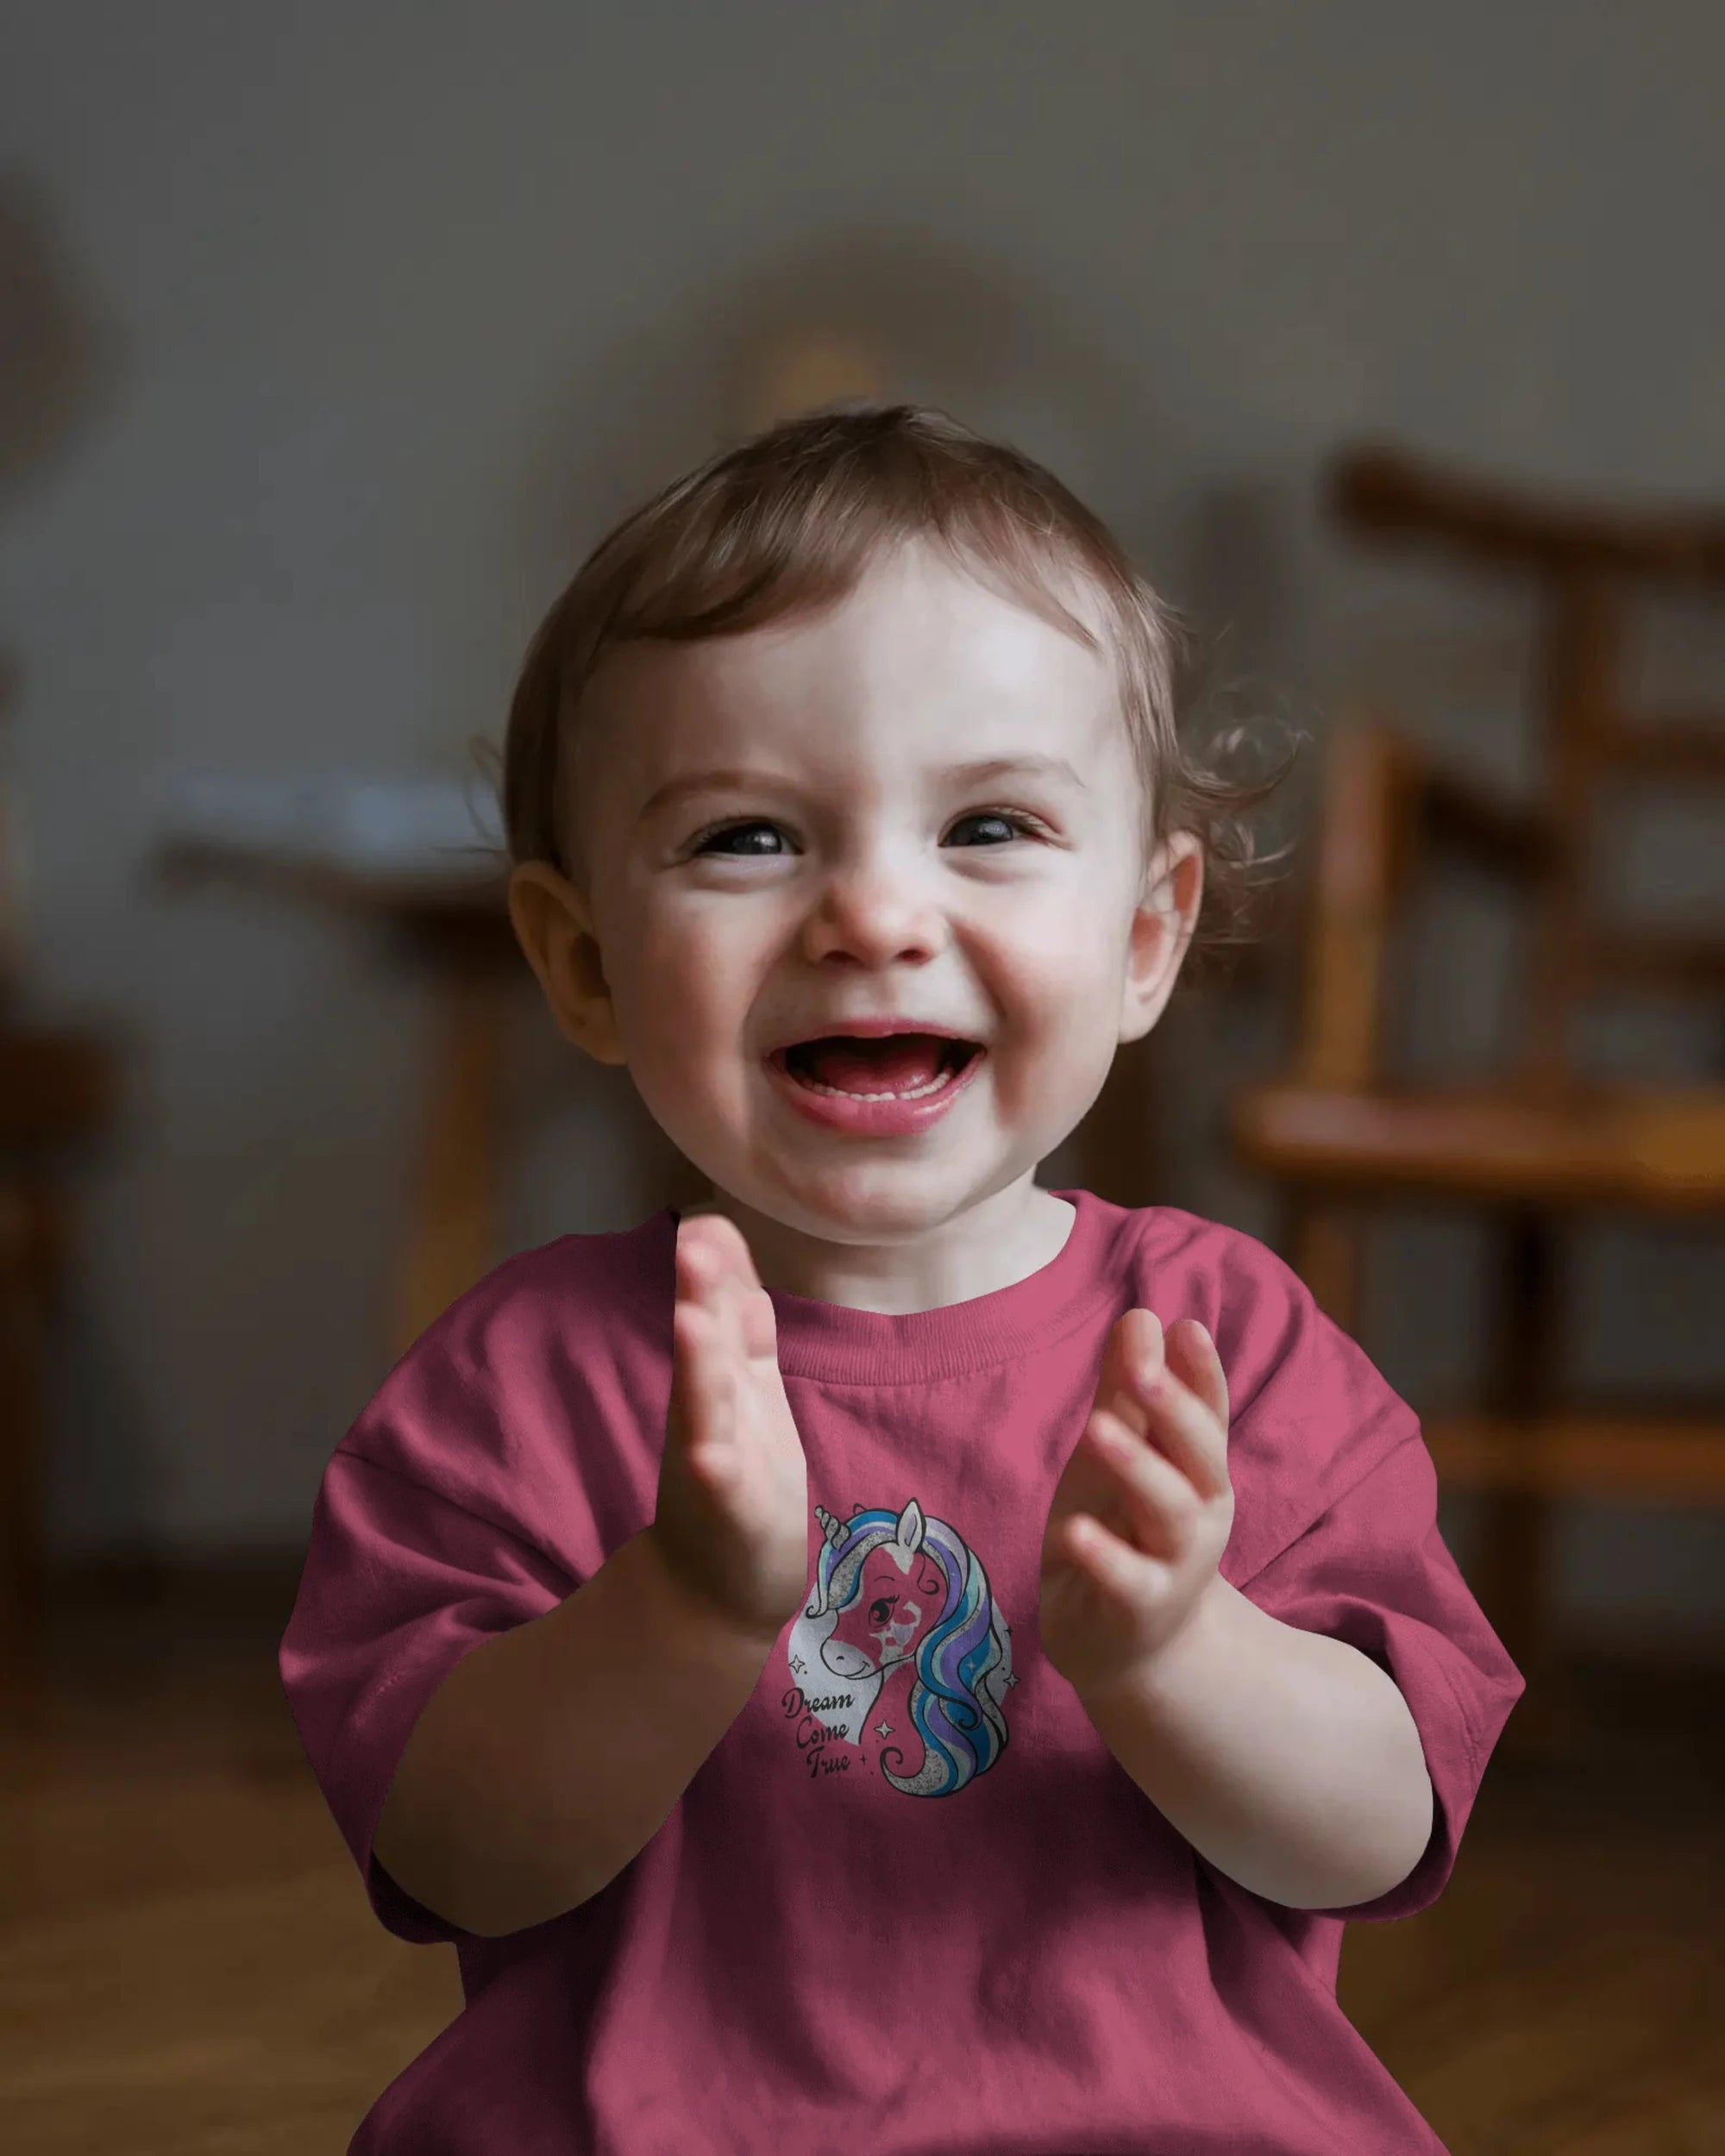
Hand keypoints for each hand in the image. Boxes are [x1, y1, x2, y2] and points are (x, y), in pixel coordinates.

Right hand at [649, 1212, 810, 1643]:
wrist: (720, 1584)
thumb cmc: (739, 1474)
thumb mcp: (745, 1385)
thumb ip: (737, 1318)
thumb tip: (720, 1237)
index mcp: (725, 1376)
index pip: (723, 1310)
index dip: (719, 1266)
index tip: (709, 1213)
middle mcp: (709, 1409)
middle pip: (705, 1344)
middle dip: (700, 1292)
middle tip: (693, 1235)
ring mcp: (712, 1459)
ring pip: (705, 1405)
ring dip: (699, 1363)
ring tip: (695, 1318)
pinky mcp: (726, 1510)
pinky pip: (717, 1484)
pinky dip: (712, 1464)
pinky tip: (708, 1451)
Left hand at [1040, 1309, 1233, 1696]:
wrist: (1131, 1647)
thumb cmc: (1124, 1531)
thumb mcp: (1119, 1454)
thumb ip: (1126, 1392)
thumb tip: (1142, 1314)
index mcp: (1197, 1469)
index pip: (1206, 1412)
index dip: (1201, 1372)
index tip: (1186, 1326)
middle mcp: (1201, 1512)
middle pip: (1199, 1455)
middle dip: (1174, 1409)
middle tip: (1141, 1367)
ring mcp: (1176, 1563)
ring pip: (1170, 1511)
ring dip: (1137, 1468)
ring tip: (1097, 1430)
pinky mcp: (1141, 1608)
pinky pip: (1127, 1581)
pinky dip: (1105, 1556)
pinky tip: (1074, 1530)